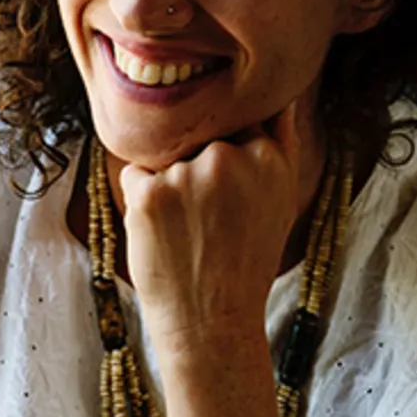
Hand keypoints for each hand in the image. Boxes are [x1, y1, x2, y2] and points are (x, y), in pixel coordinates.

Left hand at [118, 100, 313, 350]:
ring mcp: (187, 173)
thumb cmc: (245, 261)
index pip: (234, 123)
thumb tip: (277, 95)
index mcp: (268, 156)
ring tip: (188, 230)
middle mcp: (229, 157)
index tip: (227, 194)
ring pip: (164, 156)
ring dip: (168, 184)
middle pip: (196, 138)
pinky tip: (163, 234)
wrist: (212, 321)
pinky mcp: (149, 193)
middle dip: (194, 168)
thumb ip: (279, 143)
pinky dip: (141, 199)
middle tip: (208, 221)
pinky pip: (134, 174)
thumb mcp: (281, 200)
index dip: (224, 155)